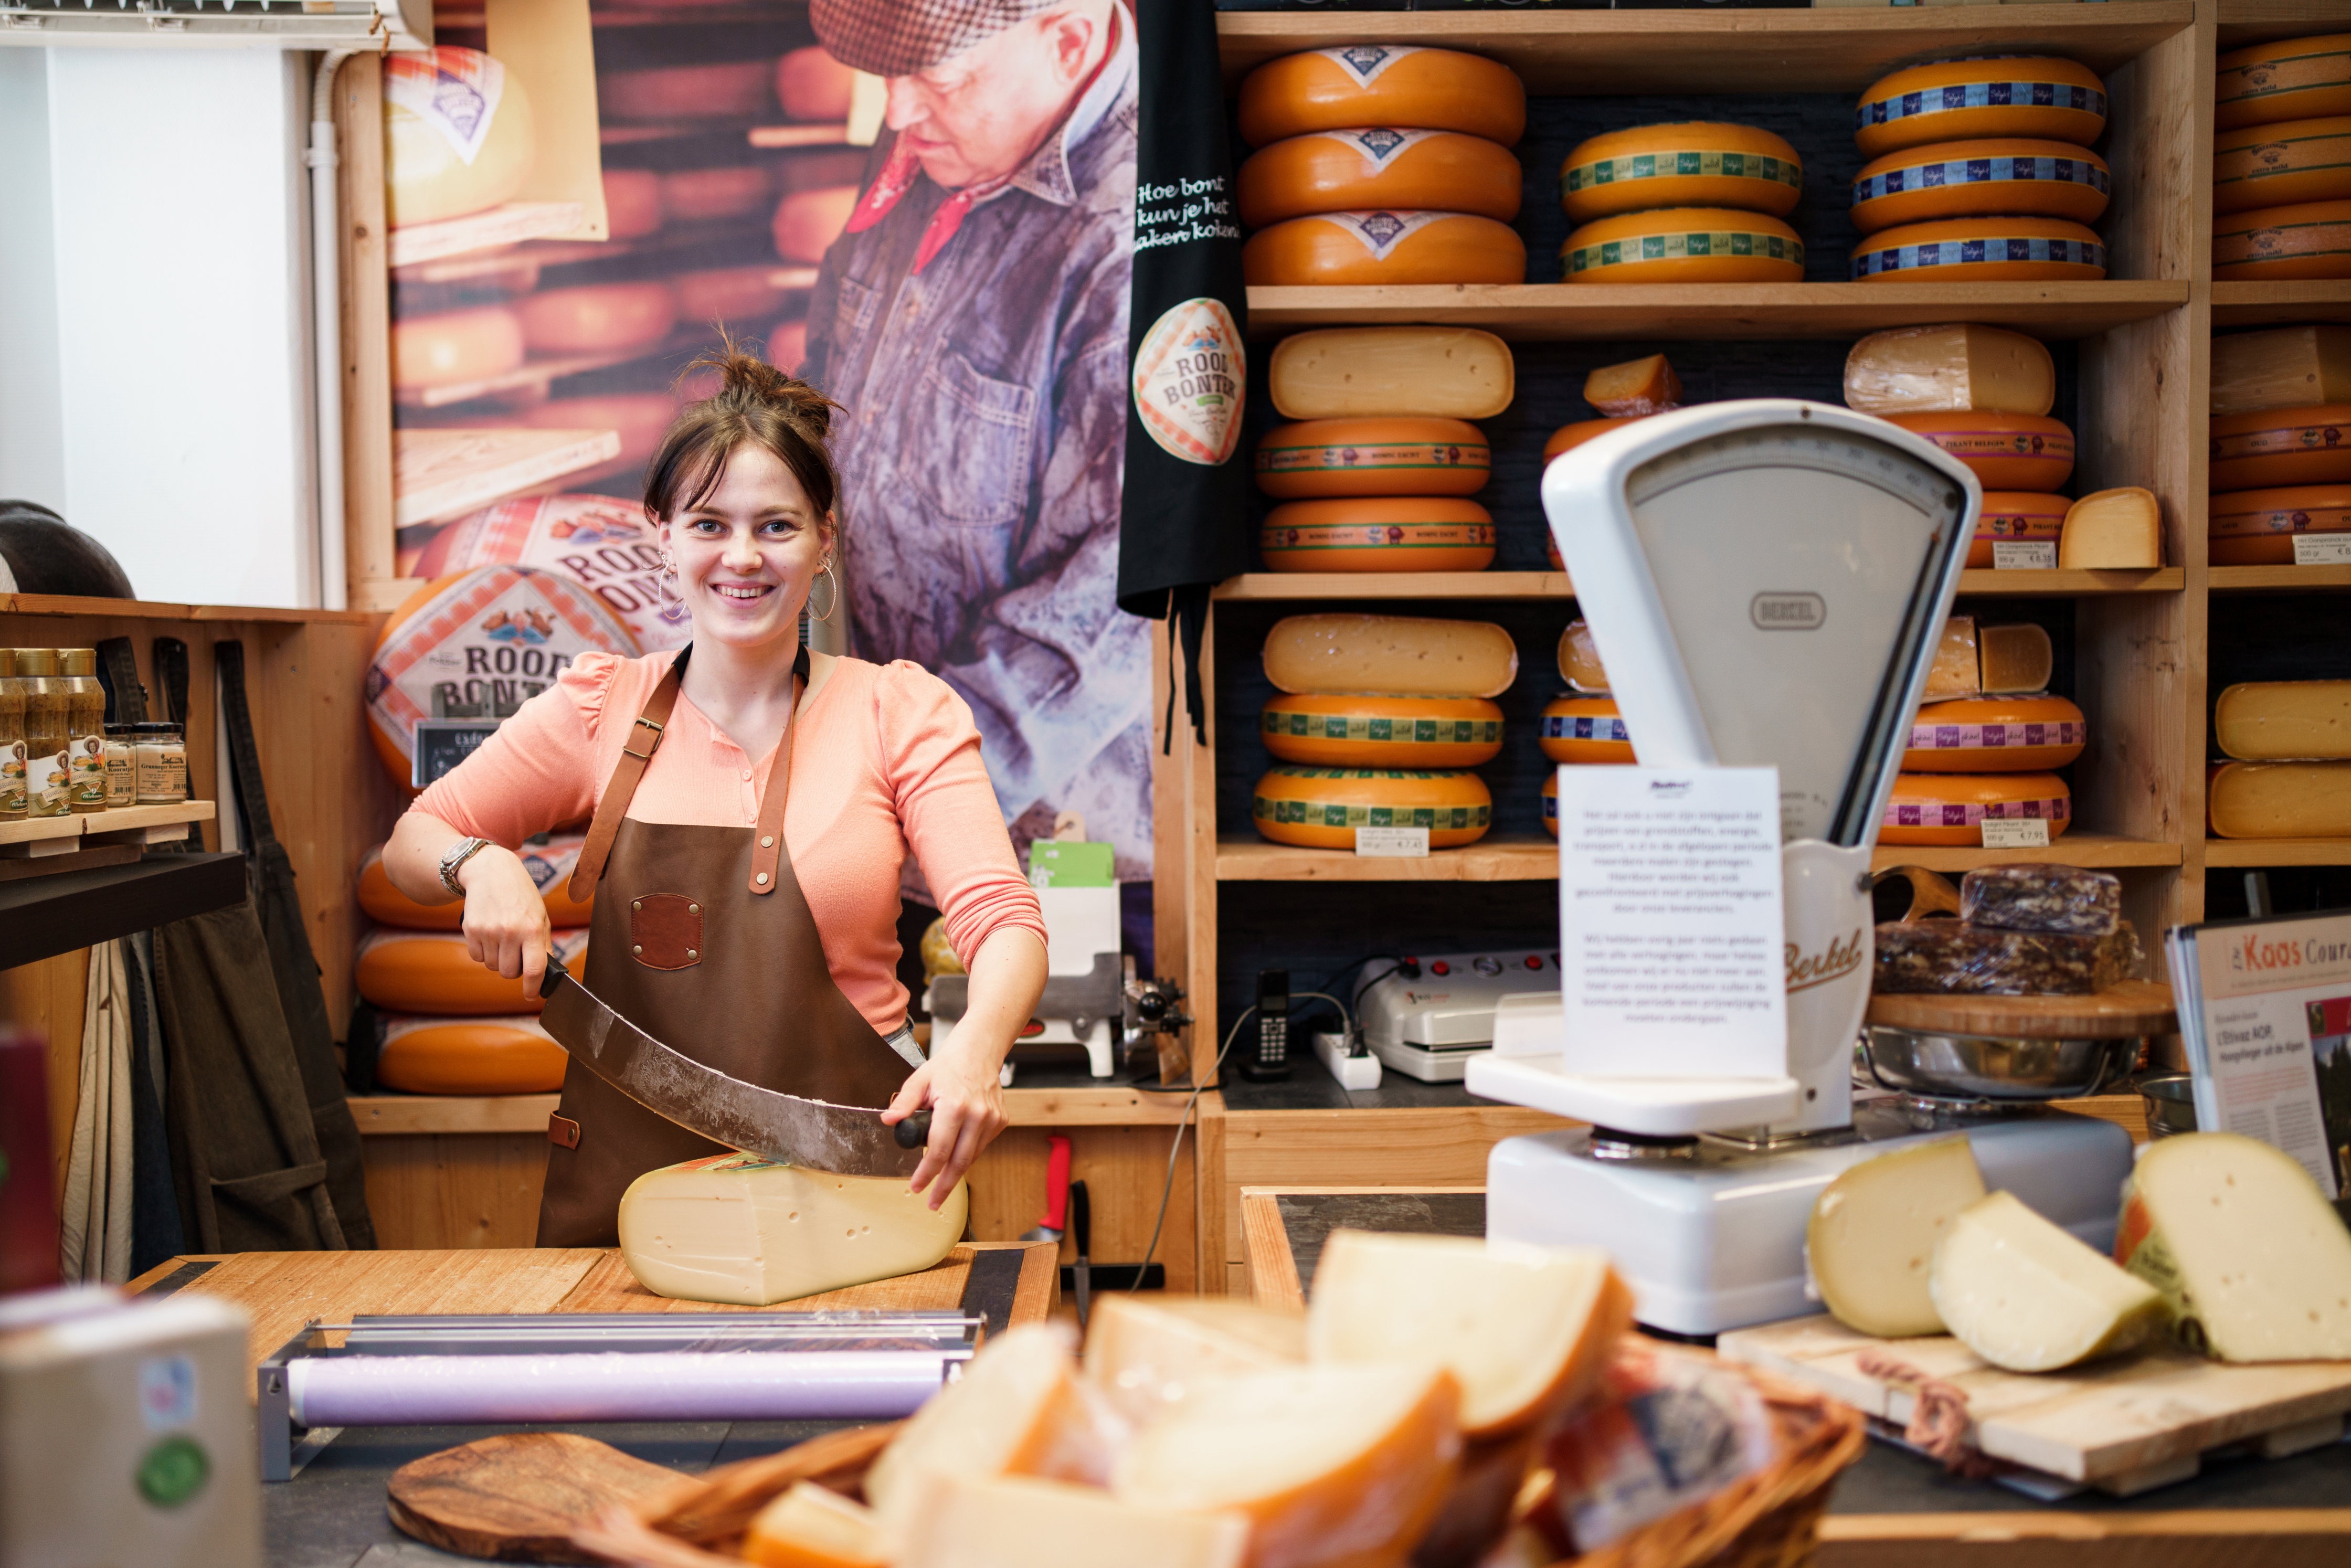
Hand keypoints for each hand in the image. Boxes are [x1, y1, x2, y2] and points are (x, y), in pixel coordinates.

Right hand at [456, 845, 552, 1000]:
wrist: (491, 871)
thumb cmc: (521, 895)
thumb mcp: (540, 916)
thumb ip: (543, 945)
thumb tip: (546, 972)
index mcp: (532, 929)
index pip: (534, 969)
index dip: (533, 988)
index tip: (531, 995)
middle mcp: (510, 932)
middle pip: (509, 973)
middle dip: (513, 969)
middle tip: (516, 953)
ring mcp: (488, 931)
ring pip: (492, 966)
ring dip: (498, 959)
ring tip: (503, 938)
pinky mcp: (470, 929)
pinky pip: (477, 956)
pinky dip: (483, 951)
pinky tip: (489, 933)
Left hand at [883, 1044, 1005, 1207]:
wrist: (979, 1051)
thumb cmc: (949, 1065)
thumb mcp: (920, 1079)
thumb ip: (903, 1102)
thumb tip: (889, 1121)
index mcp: (955, 1105)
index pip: (939, 1151)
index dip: (927, 1173)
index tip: (917, 1186)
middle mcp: (978, 1114)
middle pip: (959, 1162)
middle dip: (945, 1186)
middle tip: (933, 1202)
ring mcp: (992, 1119)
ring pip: (972, 1157)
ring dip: (955, 1172)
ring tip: (942, 1185)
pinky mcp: (1000, 1121)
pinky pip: (981, 1146)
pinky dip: (967, 1154)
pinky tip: (956, 1155)